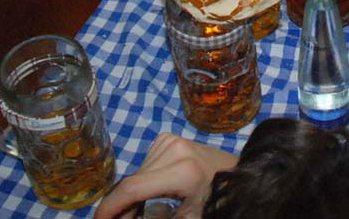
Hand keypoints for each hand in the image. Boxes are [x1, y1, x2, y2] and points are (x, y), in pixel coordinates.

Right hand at [93, 133, 236, 218]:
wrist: (238, 174)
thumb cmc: (217, 200)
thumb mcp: (189, 217)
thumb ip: (156, 218)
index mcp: (181, 170)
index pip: (132, 188)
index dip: (109, 208)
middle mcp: (173, 149)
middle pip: (132, 182)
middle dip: (120, 208)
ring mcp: (170, 140)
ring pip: (135, 174)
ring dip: (130, 197)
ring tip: (137, 214)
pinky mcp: (168, 138)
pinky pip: (143, 165)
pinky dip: (140, 183)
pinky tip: (146, 196)